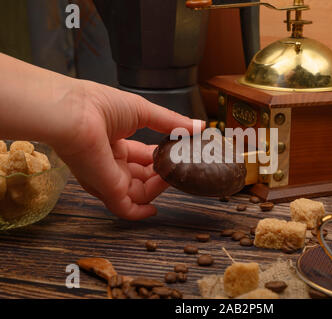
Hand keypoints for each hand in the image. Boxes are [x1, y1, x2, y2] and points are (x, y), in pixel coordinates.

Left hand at [53, 80, 203, 219]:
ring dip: (158, 188)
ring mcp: (108, 178)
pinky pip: (125, 209)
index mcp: (115, 142)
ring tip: (177, 178)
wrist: (76, 114)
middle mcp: (110, 162)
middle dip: (162, 174)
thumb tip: (200, 126)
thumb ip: (172, 122)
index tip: (180, 156)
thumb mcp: (145, 112)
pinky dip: (140, 213)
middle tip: (182, 168)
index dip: (161, 157)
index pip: (143, 155)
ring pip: (138, 192)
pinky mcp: (108, 191)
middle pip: (142, 175)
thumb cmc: (101, 105)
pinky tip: (153, 210)